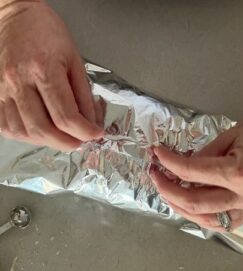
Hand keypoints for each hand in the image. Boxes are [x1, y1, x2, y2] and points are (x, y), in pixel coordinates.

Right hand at [0, 1, 102, 149]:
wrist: (15, 16)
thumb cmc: (47, 33)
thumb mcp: (75, 61)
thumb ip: (84, 95)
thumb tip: (91, 122)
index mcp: (43, 69)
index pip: (65, 116)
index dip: (84, 131)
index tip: (95, 134)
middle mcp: (18, 81)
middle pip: (43, 129)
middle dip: (66, 143)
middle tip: (79, 142)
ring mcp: (2, 89)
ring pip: (23, 131)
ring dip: (47, 141)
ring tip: (62, 137)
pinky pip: (7, 126)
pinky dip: (26, 135)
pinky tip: (40, 131)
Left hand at [150, 105, 242, 231]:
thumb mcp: (231, 134)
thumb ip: (204, 154)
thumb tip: (182, 166)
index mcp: (240, 171)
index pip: (192, 171)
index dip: (169, 161)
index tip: (157, 153)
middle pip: (194, 202)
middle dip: (166, 188)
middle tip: (154, 173)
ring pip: (204, 219)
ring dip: (179, 206)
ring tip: (166, 190)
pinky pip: (220, 222)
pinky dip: (199, 216)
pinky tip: (187, 205)